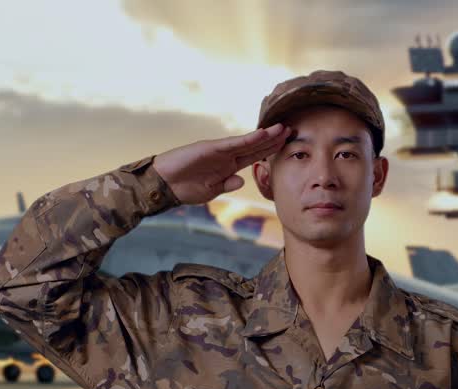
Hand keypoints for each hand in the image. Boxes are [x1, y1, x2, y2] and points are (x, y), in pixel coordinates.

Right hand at [152, 123, 287, 205]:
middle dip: (274, 140)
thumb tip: (242, 180)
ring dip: (265, 136)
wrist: (164, 185)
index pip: (255, 157)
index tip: (287, 145)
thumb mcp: (211, 191)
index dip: (271, 151)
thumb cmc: (185, 188)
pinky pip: (233, 144)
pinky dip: (248, 139)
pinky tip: (262, 134)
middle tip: (293, 131)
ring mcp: (219, 151)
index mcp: (228, 167)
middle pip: (255, 147)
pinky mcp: (211, 148)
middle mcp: (227, 156)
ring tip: (282, 129)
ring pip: (248, 142)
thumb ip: (227, 184)